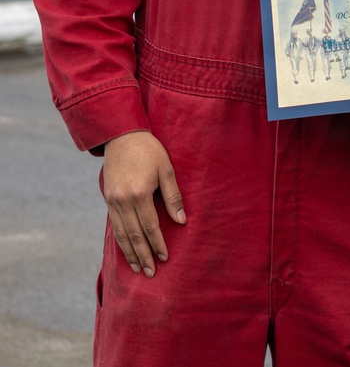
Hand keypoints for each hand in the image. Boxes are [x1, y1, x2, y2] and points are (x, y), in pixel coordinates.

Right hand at [102, 131, 185, 278]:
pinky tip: (127, 250)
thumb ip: (173, 196)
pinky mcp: (108, 199)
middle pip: (134, 235)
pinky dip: (120, 241)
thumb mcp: (166, 169)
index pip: (150, 226)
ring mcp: (112, 201)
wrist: (122, 137)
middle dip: (144, 255)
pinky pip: (114, 225)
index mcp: (139, 193)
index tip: (165, 257)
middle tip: (151, 273)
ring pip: (122, 234)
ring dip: (130, 253)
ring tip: (139, 268)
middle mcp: (123, 201)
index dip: (158, 243)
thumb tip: (181, 221)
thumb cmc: (150, 151)